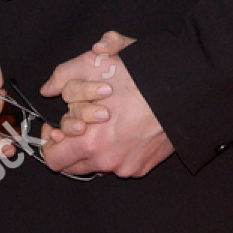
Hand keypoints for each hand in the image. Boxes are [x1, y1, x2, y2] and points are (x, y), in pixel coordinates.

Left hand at [41, 33, 172, 177]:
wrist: (184, 94)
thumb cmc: (144, 78)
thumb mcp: (100, 64)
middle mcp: (106, 160)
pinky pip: (119, 165)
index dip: (51, 143)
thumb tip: (49, 87)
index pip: (54, 158)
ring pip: (96, 165)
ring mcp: (125, 166)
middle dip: (71, 147)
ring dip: (94, 150)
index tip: (55, 131)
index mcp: (90, 141)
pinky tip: (125, 131)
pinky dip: (117, 152)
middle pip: (72, 165)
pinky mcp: (140, 167)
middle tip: (78, 127)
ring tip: (104, 127)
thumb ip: (66, 74)